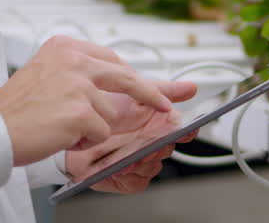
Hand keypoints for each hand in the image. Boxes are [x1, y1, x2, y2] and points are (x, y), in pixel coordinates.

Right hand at [0, 35, 176, 166]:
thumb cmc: (17, 108)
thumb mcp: (48, 73)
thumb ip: (80, 72)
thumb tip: (121, 77)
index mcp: (65, 46)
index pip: (112, 59)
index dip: (130, 77)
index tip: (147, 87)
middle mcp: (74, 59)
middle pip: (126, 77)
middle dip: (149, 94)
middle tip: (164, 105)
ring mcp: (78, 84)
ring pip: (111, 111)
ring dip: (94, 126)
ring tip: (61, 127)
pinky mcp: (80, 110)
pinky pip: (101, 131)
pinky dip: (86, 139)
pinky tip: (61, 136)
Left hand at [66, 81, 197, 193]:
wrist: (76, 130)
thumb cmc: (104, 110)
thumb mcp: (134, 92)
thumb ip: (163, 91)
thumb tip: (191, 87)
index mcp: (158, 124)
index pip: (183, 131)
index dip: (186, 132)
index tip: (185, 131)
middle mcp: (151, 143)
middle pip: (168, 150)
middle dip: (159, 146)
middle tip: (151, 141)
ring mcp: (140, 162)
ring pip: (154, 167)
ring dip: (144, 161)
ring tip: (131, 153)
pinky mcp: (128, 179)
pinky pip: (139, 181)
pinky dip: (131, 175)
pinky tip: (122, 166)